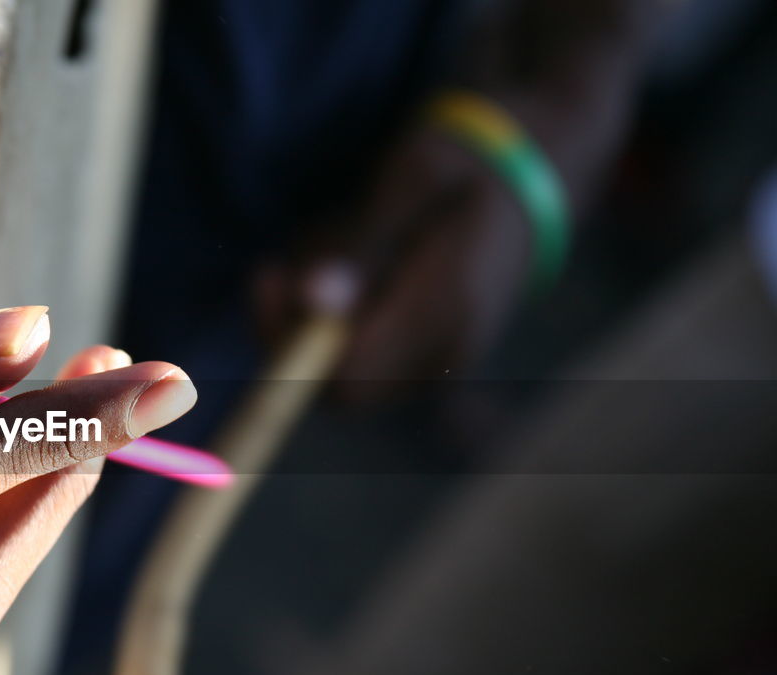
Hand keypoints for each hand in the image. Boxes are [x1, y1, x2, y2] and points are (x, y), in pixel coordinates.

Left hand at [254, 125, 532, 401]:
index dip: (288, 340)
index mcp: (450, 312)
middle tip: (280, 265)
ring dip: (312, 313)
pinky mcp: (427, 357)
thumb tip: (311, 300)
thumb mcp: (411, 175)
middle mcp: (448, 354)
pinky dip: (334, 316)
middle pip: (336, 388)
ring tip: (338, 236)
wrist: (533, 172)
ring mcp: (441, 363)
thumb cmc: (467, 160)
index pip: (345, 374)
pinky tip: (355, 258)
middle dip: (293, 330)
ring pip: (341, 371)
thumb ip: (362, 241)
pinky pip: (359, 356)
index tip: (267, 276)